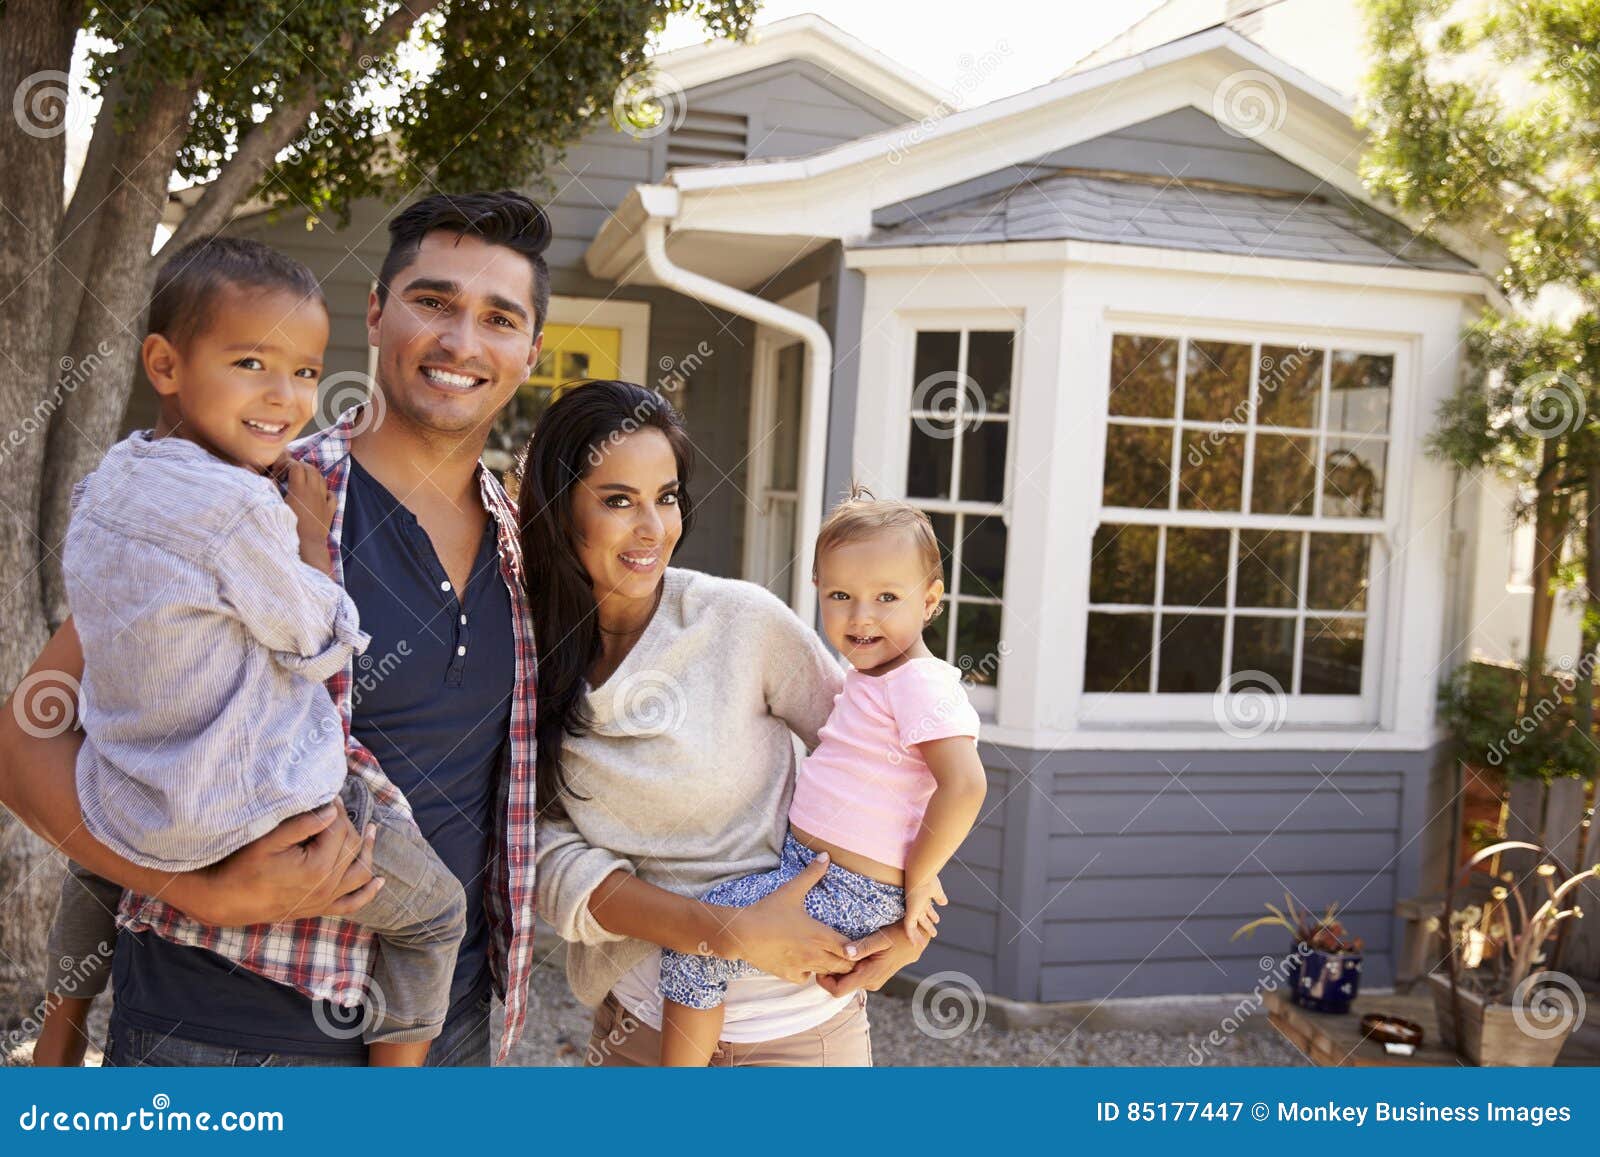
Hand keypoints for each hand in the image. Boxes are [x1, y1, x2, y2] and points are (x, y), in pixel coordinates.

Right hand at [169, 803, 380, 925]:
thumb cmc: (243, 867)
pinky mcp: (319, 909)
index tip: (331, 795)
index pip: (339, 829)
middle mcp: (327, 886)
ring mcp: (325, 900)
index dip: (337, 809)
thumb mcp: (269, 840)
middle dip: (349, 824)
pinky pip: (352, 903)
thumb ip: (303, 824)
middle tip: (338, 809)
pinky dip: (368, 893)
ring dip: (368, 852)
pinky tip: (379, 881)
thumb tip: (333, 810)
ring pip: (360, 873)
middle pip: (352, 847)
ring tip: (372, 831)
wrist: (226, 901)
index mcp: (317, 867)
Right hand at [280, 457, 334, 573]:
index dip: (288, 465)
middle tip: (290, 472)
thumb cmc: (287, 527)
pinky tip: (318, 495)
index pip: (297, 466)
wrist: (306, 547)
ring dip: (313, 476)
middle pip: (311, 469)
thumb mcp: (275, 506)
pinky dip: (326, 491)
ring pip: (322, 479)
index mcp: (300, 489)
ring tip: (302, 480)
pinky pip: (331, 495)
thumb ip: (271, 490)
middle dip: (301, 466)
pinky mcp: (330, 511)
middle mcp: (314, 492)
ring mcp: (324, 501)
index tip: (280, 471)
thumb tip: (262, 478)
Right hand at [720, 852, 859, 984]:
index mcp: (820, 935)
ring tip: (828, 957)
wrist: (742, 933)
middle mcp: (815, 954)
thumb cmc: (768, 912)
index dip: (855, 948)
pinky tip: (804, 962)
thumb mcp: (791, 890)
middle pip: (843, 966)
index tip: (854, 943)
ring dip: (830, 967)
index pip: (850, 950)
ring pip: (827, 974)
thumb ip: (811, 873)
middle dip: (847, 961)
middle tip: (845, 952)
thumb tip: (826, 855)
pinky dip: (809, 973)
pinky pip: (806, 978)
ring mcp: (802, 966)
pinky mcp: (788, 974)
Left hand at [815, 915, 935, 997]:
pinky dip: (845, 966)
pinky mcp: (872, 975)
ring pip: (845, 980)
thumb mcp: (882, 937)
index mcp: (869, 976)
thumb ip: (863, 946)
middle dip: (828, 972)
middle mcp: (869, 982)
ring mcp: (871, 980)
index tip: (818, 964)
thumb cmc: (900, 935)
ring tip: (832, 949)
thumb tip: (845, 953)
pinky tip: (844, 951)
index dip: (823, 981)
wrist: (917, 939)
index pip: (837, 991)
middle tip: (822, 952)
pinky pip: (853, 975)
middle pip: (839, 985)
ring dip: (837, 968)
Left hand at [902, 875, 946, 940]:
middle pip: (923, 917)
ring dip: (922, 933)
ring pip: (916, 924)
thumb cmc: (928, 878)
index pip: (927, 907)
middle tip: (934, 933)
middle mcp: (917, 902)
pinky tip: (915, 944)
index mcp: (923, 896)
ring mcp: (912, 908)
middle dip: (928, 925)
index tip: (937, 920)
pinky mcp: (909, 913)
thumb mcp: (936, 890)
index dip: (932, 914)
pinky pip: (909, 928)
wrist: (920, 875)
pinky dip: (912, 936)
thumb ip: (939, 896)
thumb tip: (944, 903)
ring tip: (925, 942)